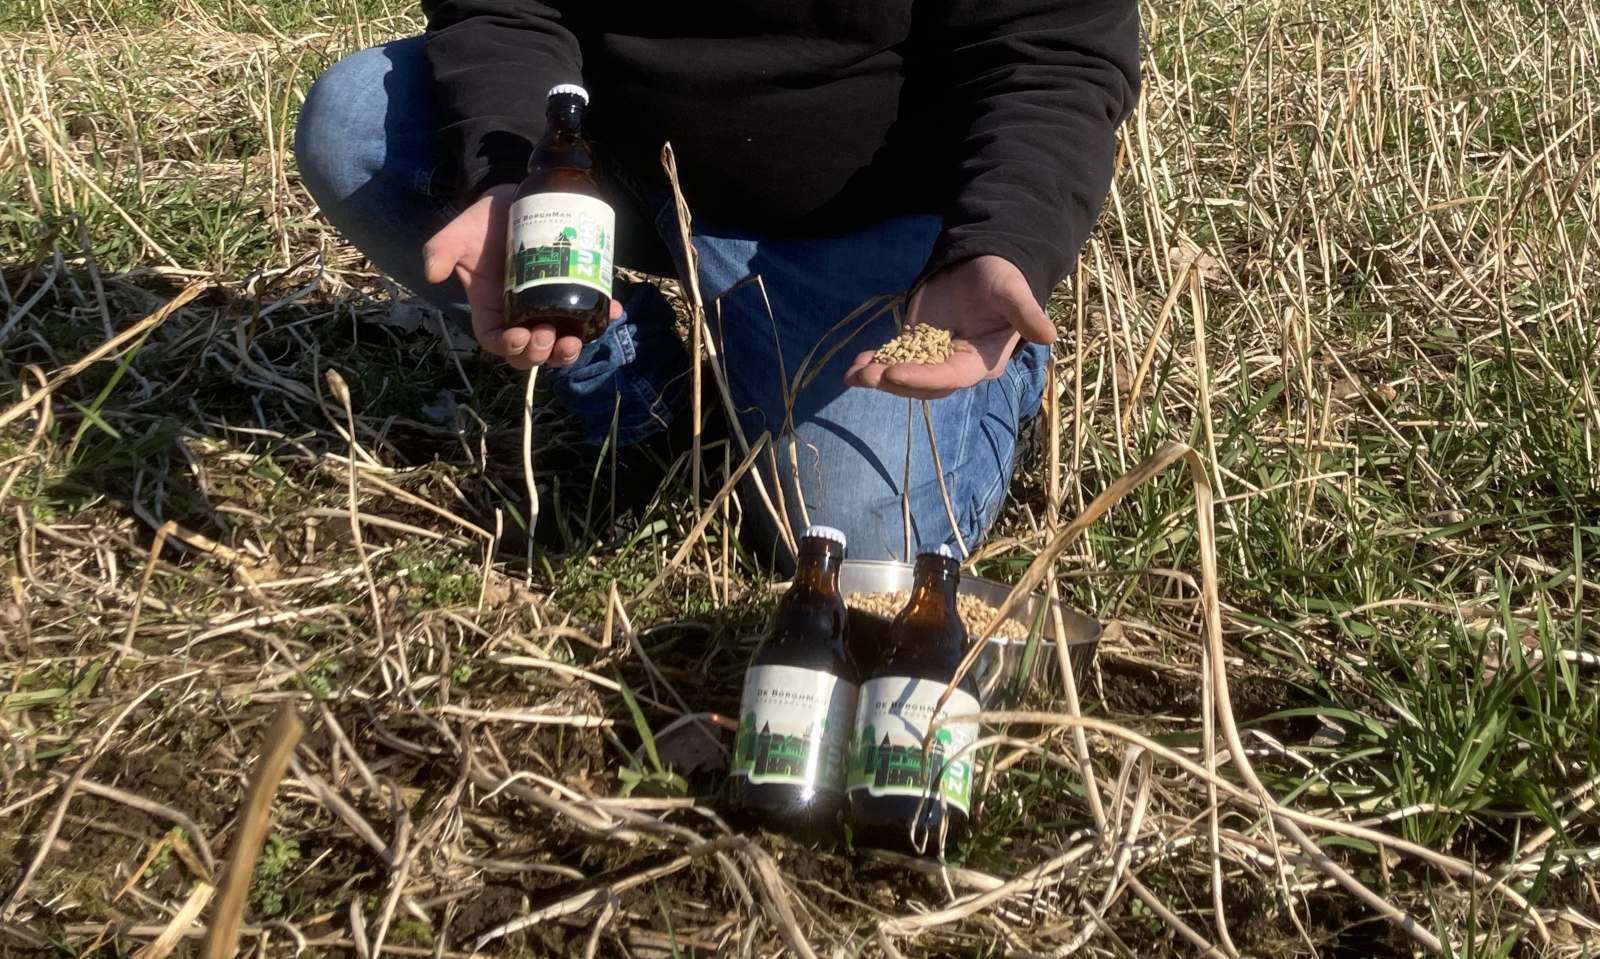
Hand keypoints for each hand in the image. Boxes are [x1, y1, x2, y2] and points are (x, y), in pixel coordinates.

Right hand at [423, 184, 621, 368]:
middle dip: (542, 353)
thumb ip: (441, 249)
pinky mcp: (572, 292)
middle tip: (551, 337)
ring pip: (559, 342)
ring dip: (570, 349)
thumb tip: (432, 272)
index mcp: (490, 310)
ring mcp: (547, 306)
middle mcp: (519, 315)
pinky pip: (589, 314)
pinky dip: (602, 317)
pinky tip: (612, 311)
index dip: (509, 348)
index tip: (520, 337)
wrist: (515, 199)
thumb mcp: (459, 233)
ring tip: (578, 338)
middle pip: (531, 351)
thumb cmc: (484, 221)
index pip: (497, 341)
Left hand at [845, 255, 1054, 398]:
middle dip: (895, 381)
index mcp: (982, 360)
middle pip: (924, 384)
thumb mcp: (1013, 290)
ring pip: (905, 376)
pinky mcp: (916, 345)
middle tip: (866, 375)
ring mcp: (934, 358)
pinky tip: (854, 366)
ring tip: (853, 373)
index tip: (893, 374)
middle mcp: (957, 366)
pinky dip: (874, 364)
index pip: (951, 377)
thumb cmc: (1001, 275)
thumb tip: (1049, 334)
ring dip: (879, 377)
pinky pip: (893, 360)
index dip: (922, 378)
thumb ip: (1025, 313)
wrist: (980, 262)